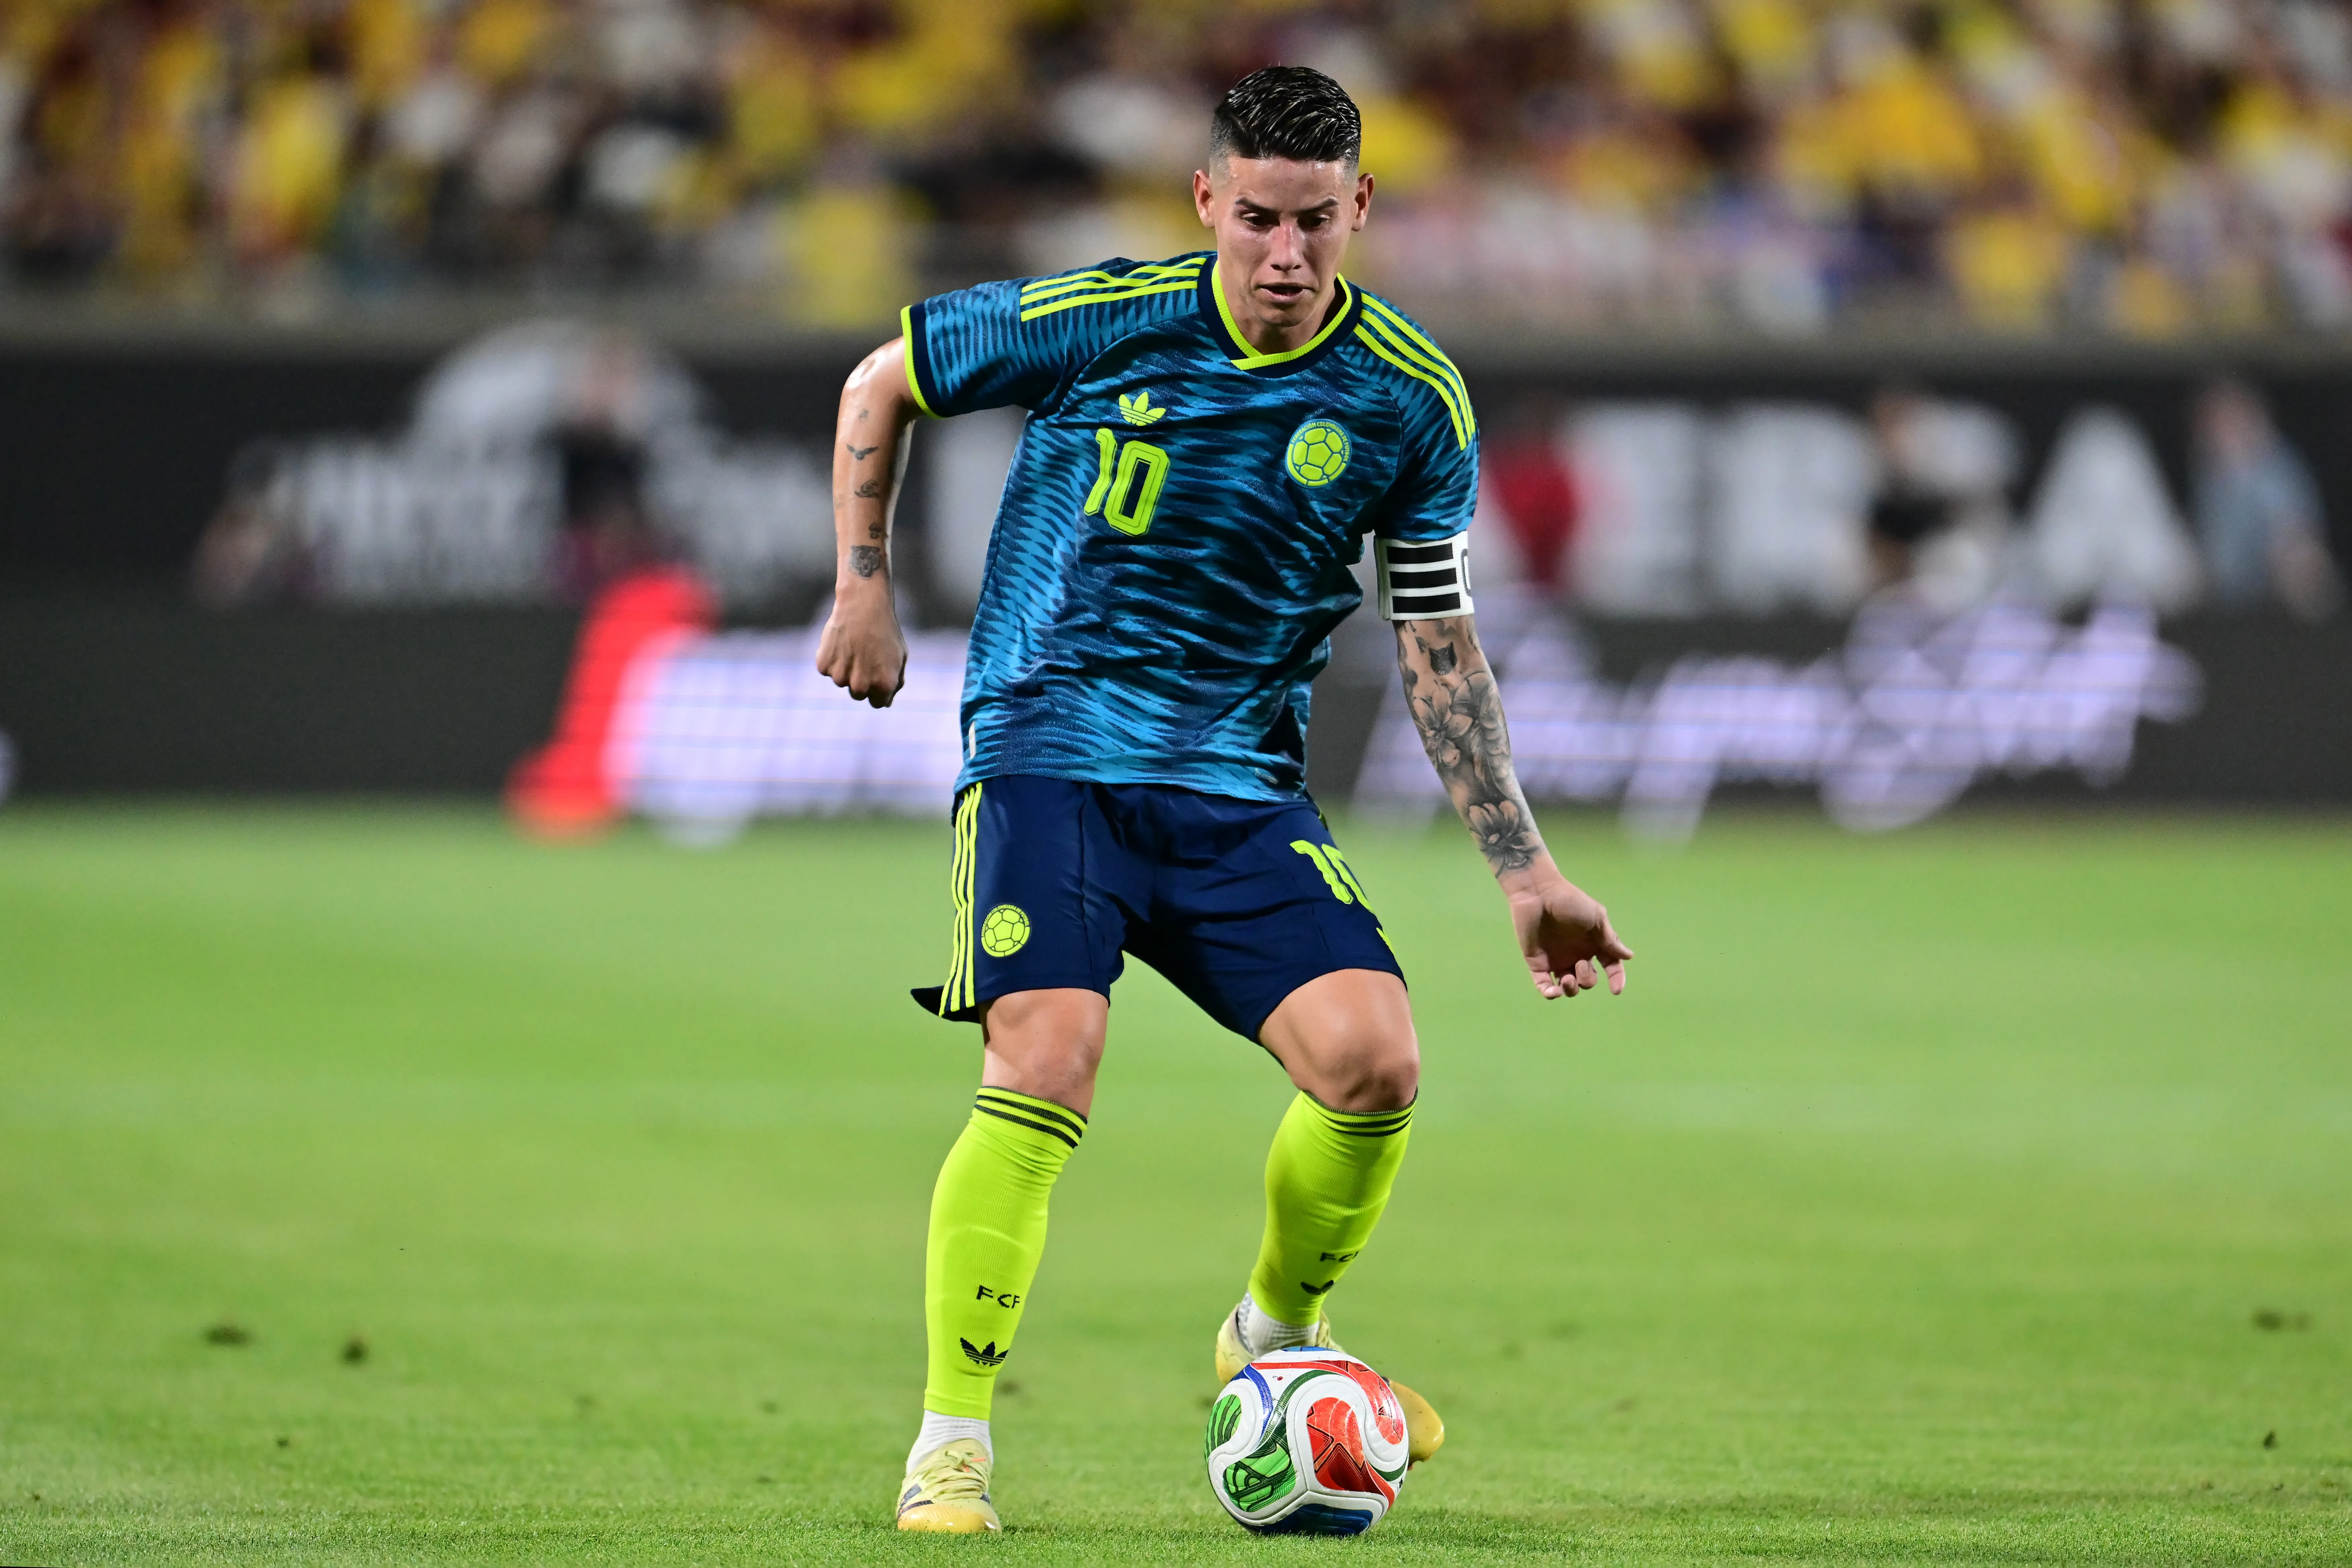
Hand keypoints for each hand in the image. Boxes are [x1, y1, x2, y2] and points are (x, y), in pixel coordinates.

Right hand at [815, 589, 906, 707]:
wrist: (863, 604)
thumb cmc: (885, 630)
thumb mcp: (899, 657)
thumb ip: (895, 682)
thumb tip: (887, 703)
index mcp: (883, 686)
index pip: (877, 703)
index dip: (876, 689)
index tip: (875, 672)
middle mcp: (861, 686)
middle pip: (858, 694)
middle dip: (861, 679)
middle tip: (864, 654)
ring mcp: (840, 677)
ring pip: (841, 681)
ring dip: (845, 668)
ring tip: (853, 645)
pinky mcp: (823, 666)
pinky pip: (827, 669)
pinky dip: (832, 658)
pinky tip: (840, 641)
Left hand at [1503, 861, 1631, 999]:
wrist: (1539, 893)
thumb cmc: (1570, 901)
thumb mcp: (1596, 917)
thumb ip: (1610, 939)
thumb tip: (1629, 956)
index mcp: (1593, 944)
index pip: (1610, 966)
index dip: (1615, 979)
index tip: (1615, 990)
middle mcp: (1576, 955)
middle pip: (1588, 980)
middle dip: (1588, 980)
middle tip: (1580, 964)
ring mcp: (1557, 960)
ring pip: (1569, 987)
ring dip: (1572, 989)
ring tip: (1567, 979)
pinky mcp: (1537, 963)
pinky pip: (1544, 986)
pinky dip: (1550, 994)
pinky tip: (1554, 991)